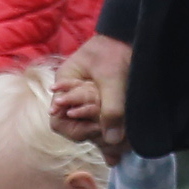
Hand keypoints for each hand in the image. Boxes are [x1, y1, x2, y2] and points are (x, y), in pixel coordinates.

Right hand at [52, 34, 130, 162]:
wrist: (130, 35)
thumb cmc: (114, 50)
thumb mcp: (112, 78)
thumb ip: (111, 108)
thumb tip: (112, 140)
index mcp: (65, 85)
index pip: (57, 120)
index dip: (75, 129)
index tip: (96, 130)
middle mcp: (72, 96)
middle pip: (73, 127)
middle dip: (92, 137)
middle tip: (114, 149)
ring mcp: (86, 100)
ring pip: (88, 128)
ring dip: (102, 139)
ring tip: (119, 153)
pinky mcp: (101, 103)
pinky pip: (100, 124)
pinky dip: (110, 135)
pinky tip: (121, 150)